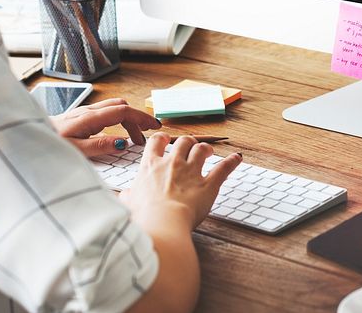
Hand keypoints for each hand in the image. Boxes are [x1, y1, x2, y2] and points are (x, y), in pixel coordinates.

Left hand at [50, 98, 160, 156]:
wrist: (30, 137)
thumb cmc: (50, 145)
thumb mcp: (76, 150)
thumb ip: (100, 146)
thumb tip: (123, 143)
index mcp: (89, 118)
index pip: (123, 111)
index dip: (141, 117)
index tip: (154, 127)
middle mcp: (88, 111)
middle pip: (121, 107)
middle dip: (137, 119)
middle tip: (146, 136)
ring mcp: (84, 112)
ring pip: (113, 108)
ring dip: (128, 119)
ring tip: (134, 138)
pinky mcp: (80, 116)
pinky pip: (105, 113)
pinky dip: (118, 120)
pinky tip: (116, 134)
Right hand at [119, 133, 241, 229]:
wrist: (162, 222)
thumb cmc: (143, 215)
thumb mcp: (128, 204)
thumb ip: (128, 196)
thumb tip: (124, 197)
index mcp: (151, 166)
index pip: (156, 142)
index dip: (163, 139)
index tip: (166, 140)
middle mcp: (172, 163)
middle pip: (183, 141)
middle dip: (188, 142)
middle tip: (190, 147)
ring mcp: (191, 172)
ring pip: (202, 149)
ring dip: (206, 148)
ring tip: (208, 151)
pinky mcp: (208, 184)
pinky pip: (223, 168)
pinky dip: (232, 162)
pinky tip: (237, 158)